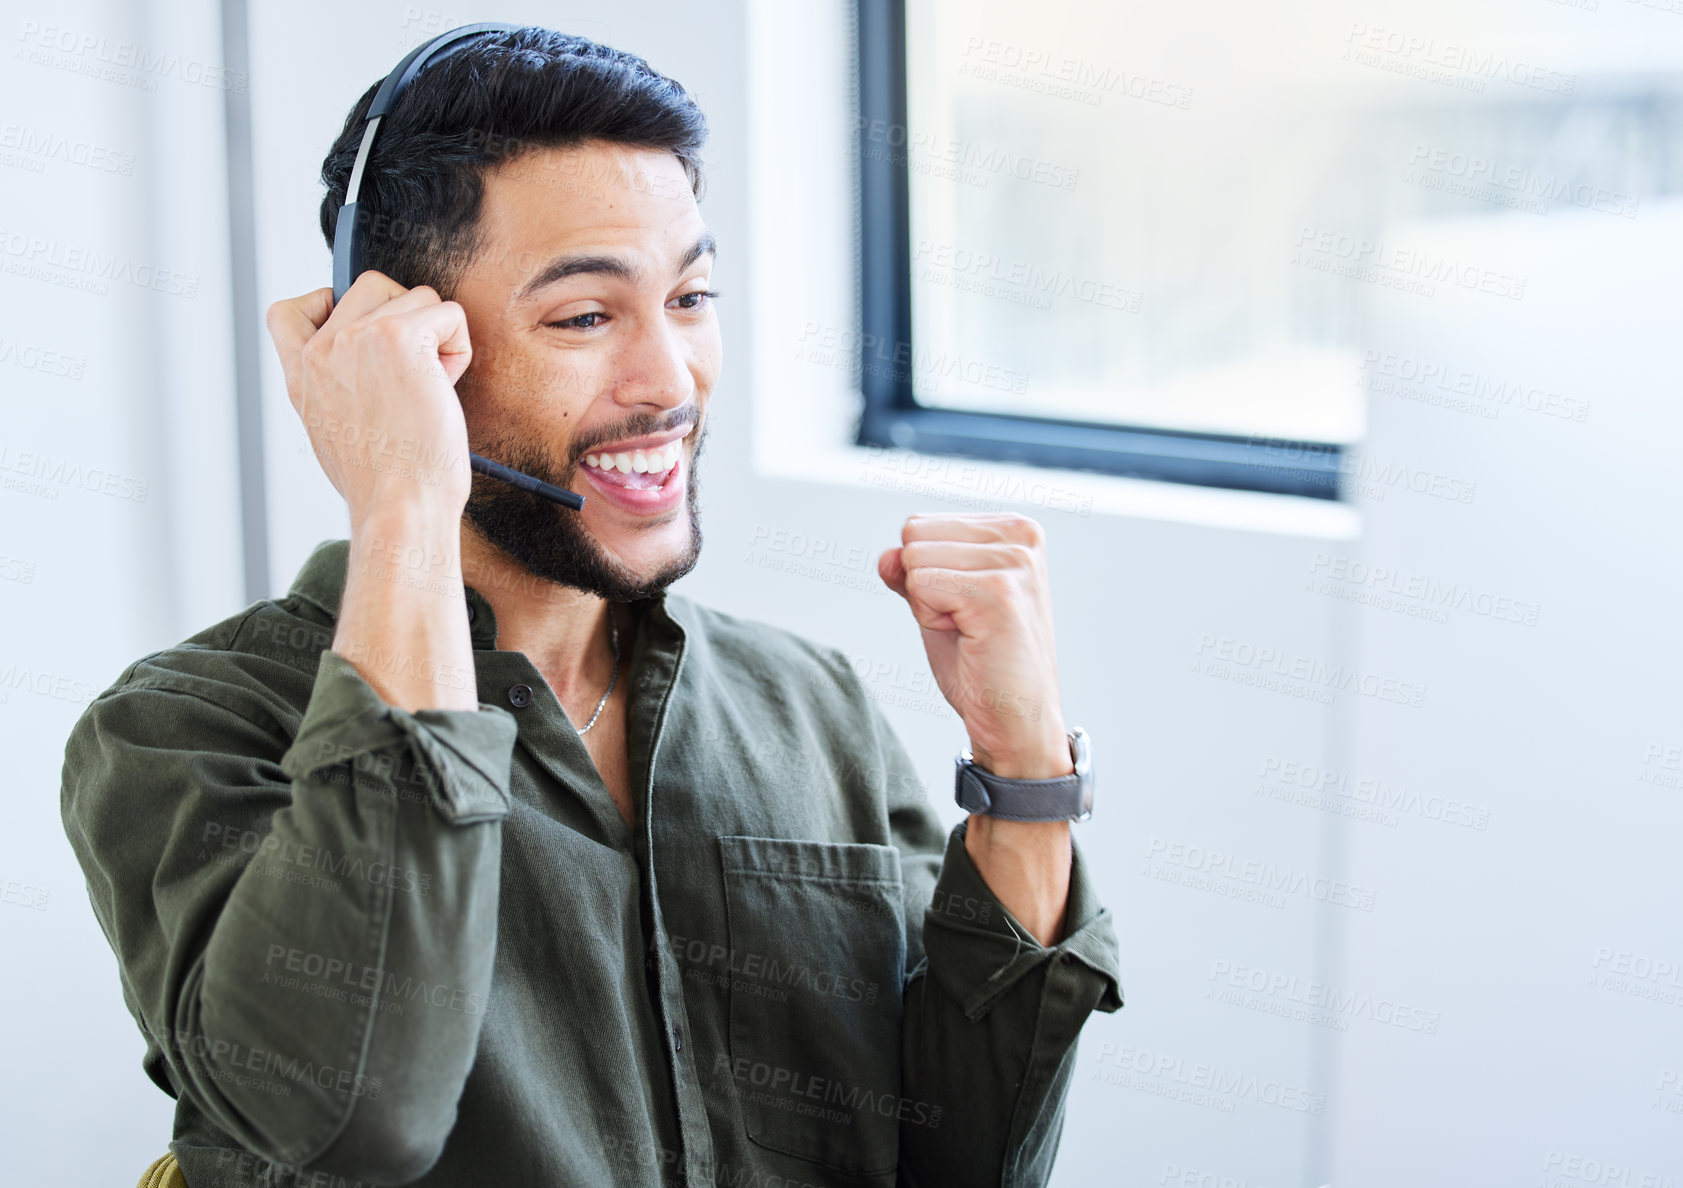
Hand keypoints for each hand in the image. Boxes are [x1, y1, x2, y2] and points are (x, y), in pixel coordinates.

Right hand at [265, 271, 474, 525]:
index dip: (330, 305)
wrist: (399, 506)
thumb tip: (364, 373)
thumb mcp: (332, 433)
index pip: (291, 310)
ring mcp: (358, 337)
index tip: (361, 338)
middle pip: (372, 287)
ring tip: (429, 388)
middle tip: (412, 377)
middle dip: (405, 321)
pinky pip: (449, 313)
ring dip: (436, 338)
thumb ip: (336, 389)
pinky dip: (459, 348)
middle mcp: (322, 349)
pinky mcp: (399, 336)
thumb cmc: (383, 485)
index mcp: (302, 374)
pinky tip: (446, 387)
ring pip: (417, 297)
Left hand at [878, 513, 1070, 779]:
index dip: (925, 573)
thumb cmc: (982, 663)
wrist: (1014, 718)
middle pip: (914, 535)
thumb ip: (911, 570)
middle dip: (924, 585)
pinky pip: (920, 585)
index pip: (920, 524)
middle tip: (965, 622)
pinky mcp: (998, 591)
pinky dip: (931, 619)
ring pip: (914, 559)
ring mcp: (1013, 562)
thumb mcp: (938, 604)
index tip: (963, 607)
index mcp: (1013, 529)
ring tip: (970, 630)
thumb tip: (886, 556)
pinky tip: (971, 638)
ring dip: (929, 605)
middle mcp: (1020, 536)